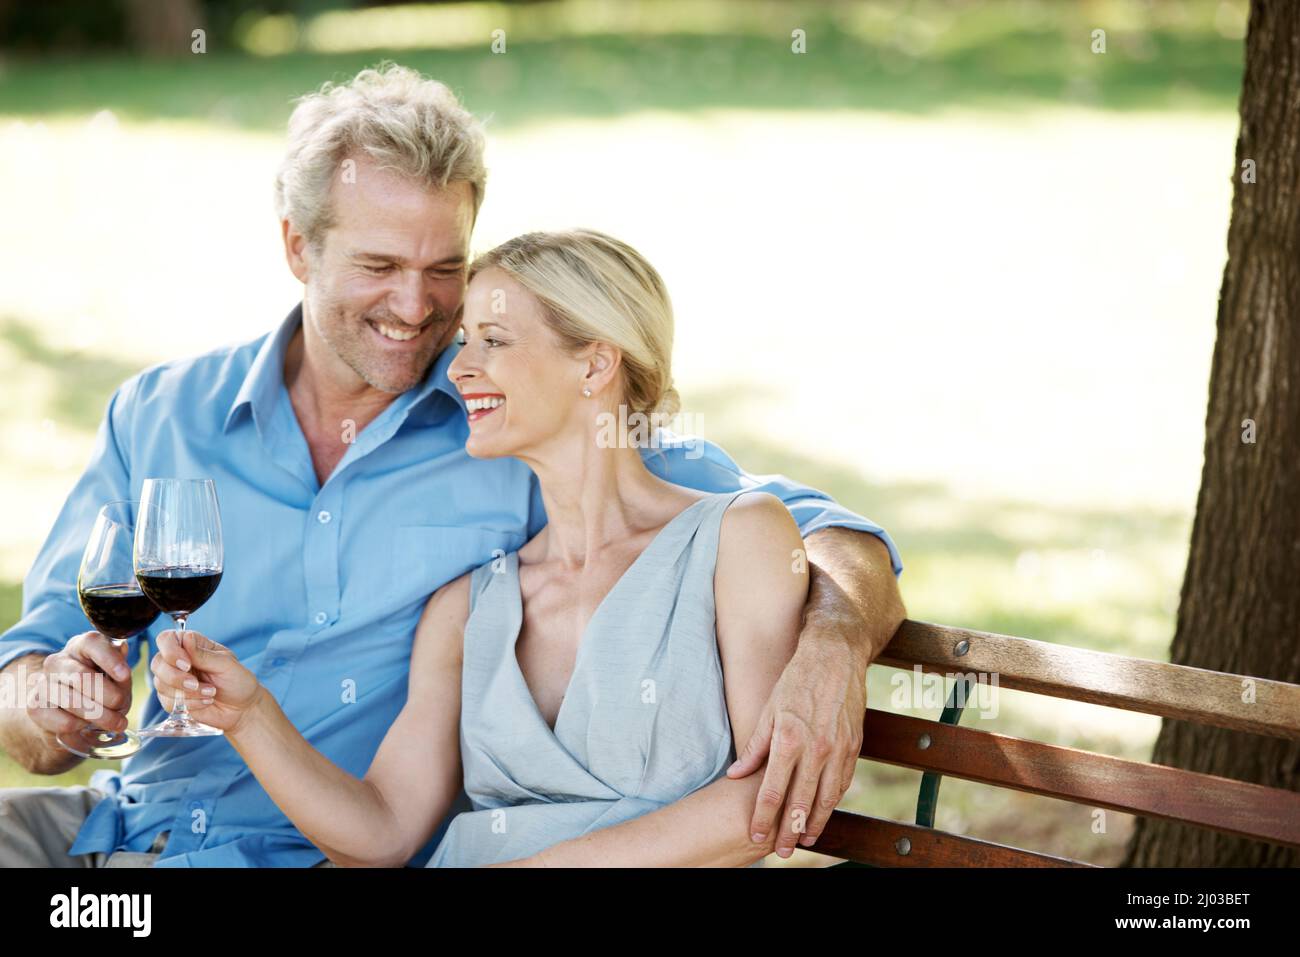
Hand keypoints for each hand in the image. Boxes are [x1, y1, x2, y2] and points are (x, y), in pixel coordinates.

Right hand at [27, 632, 133, 745]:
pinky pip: (63, 722)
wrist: (75, 712)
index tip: (125, 675)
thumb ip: (120, 664)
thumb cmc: (103, 687)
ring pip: (72, 702)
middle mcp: (58, 661)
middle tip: (122, 707)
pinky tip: (88, 724)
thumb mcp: (117, 676)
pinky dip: (81, 726)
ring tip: (116, 722)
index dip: (109, 659)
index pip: (91, 643)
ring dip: (101, 716)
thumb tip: (121, 647)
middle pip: (81, 677)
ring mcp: (43, 683)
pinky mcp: (35, 706)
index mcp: (81, 646)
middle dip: (109, 697)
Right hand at [150, 630, 261, 734]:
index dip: (171, 651)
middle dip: (176, 677)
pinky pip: (167, 702)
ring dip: (187, 692)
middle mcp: (178, 661)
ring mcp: (173, 680)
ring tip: (210, 692)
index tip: (187, 664)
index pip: (166, 639)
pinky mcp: (172, 699)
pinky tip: (206, 701)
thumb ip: (203, 654)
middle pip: (157, 663)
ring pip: (160, 684)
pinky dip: (189, 703)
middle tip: (196, 684)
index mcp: (192, 645)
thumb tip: (187, 637)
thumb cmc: (237, 681)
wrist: (242, 708)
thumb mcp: (226, 664)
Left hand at [725, 636, 865, 857]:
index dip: (763, 818)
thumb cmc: (796, 681)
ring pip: (825, 799)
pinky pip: (842, 783)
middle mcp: (815, 748)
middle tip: (780, 852)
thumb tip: (735, 776)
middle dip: (788, 831)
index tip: (756, 836)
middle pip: (799, 803)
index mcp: (788, 739)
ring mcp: (837, 749)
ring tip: (803, 841)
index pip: (772, 791)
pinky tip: (823, 813)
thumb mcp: (768, 710)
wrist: (835, 657)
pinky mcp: (854, 747)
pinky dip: (832, 802)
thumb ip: (754, 747)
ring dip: (814, 824)